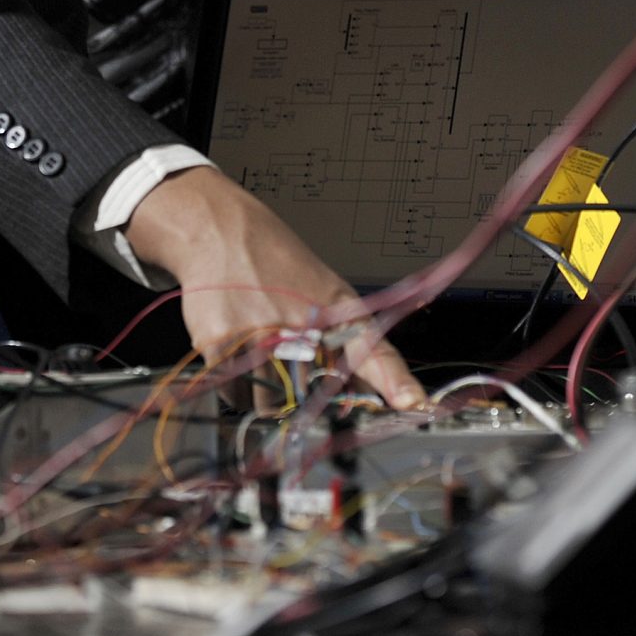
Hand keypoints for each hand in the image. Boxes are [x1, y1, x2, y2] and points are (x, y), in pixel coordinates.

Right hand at [123, 167, 423, 410]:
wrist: (218, 230)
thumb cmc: (273, 260)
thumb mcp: (323, 291)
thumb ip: (345, 345)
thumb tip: (360, 393)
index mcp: (334, 308)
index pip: (372, 351)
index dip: (396, 381)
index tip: (416, 404)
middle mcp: (299, 324)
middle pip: (310, 397)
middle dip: (300, 392)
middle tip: (283, 360)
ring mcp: (258, 336)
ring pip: (269, 404)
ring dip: (264, 393)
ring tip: (257, 352)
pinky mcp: (220, 344)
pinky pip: (235, 395)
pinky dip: (235, 386)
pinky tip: (236, 351)